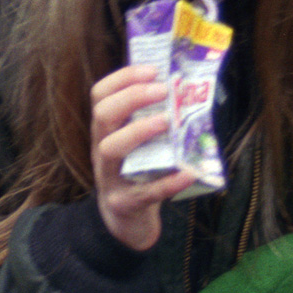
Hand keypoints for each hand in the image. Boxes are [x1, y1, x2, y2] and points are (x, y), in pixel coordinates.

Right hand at [91, 65, 195, 250]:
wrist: (126, 222)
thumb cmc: (139, 174)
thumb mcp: (139, 144)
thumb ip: (153, 120)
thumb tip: (191, 90)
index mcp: (106, 132)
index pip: (101, 95)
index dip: (123, 78)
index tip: (152, 70)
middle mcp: (102, 150)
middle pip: (102, 116)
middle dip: (131, 97)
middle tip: (163, 90)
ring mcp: (110, 178)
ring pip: (110, 149)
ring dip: (138, 131)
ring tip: (166, 121)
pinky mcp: (125, 203)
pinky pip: (145, 192)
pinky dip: (168, 182)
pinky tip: (189, 172)